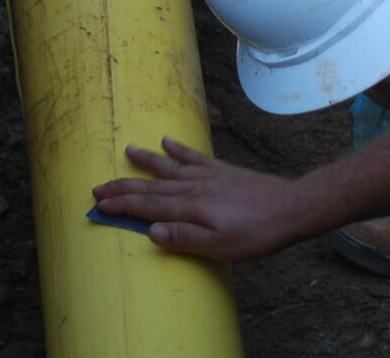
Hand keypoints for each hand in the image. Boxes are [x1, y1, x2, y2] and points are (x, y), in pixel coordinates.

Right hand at [92, 138, 309, 261]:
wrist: (292, 208)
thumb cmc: (257, 234)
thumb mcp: (221, 247)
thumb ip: (185, 239)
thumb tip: (150, 231)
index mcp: (191, 207)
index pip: (147, 205)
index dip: (121, 205)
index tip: (98, 204)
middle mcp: (195, 186)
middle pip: (152, 186)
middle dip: (124, 186)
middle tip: (98, 186)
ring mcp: (209, 176)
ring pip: (169, 166)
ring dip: (146, 161)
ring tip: (127, 150)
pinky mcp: (223, 171)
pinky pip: (195, 156)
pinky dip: (180, 149)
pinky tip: (168, 141)